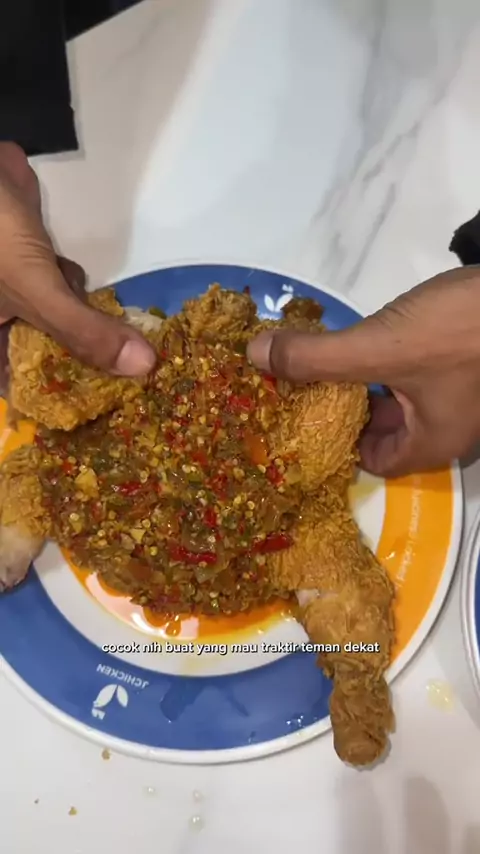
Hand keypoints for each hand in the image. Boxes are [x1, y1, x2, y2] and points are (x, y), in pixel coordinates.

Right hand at [0, 143, 155, 385]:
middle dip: (85, 359)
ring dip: (82, 319)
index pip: (25, 391)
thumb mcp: (34, 289)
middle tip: (133, 371)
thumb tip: (142, 368)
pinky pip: (57, 289)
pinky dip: (72, 285)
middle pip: (45, 358)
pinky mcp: (27, 265)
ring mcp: (11, 294)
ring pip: (56, 322)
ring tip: (116, 330)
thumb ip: (83, 330)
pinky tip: (74, 276)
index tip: (113, 406)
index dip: (65, 401)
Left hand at [247, 268, 479, 476]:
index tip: (299, 414)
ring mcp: (464, 395)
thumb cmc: (462, 332)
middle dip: (345, 406)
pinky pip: (421, 372)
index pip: (373, 461)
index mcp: (431, 441)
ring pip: (403, 397)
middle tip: (303, 383)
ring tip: (328, 356)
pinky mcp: (471, 363)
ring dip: (367, 379)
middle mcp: (451, 427)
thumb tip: (253, 357)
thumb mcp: (378, 347)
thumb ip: (315, 357)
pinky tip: (375, 334)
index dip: (335, 443)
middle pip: (386, 429)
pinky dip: (393, 360)